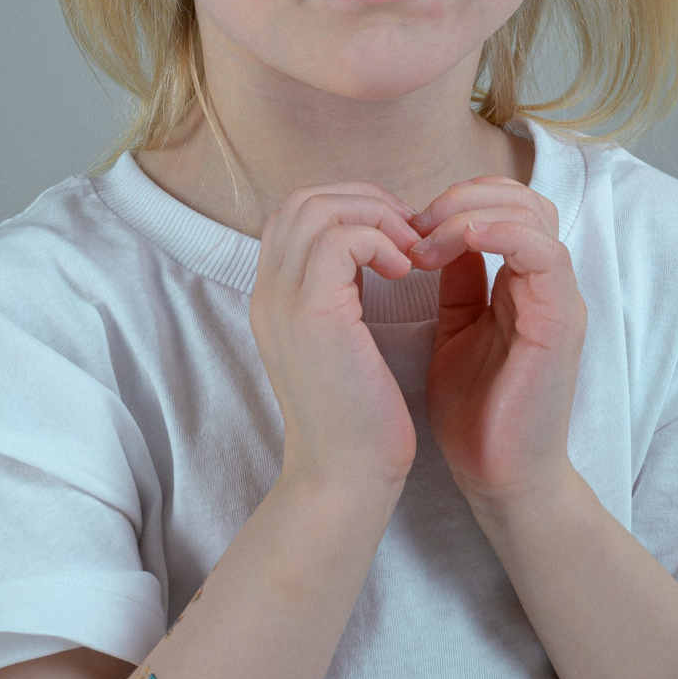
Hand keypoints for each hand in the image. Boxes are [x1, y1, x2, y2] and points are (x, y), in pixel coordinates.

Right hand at [249, 183, 422, 494]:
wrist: (345, 478)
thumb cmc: (359, 420)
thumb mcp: (345, 341)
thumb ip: (346, 293)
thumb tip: (378, 249)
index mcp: (275, 299)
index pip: (296, 214)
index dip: (350, 208)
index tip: (397, 236)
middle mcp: (268, 293)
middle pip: (302, 200)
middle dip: (365, 201)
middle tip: (409, 233)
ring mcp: (282, 302)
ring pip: (317, 208)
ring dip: (375, 216)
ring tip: (409, 250)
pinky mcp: (311, 315)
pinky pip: (340, 239)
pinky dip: (379, 241)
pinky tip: (406, 272)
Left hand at [409, 178, 585, 509]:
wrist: (499, 478)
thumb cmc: (475, 415)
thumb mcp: (455, 332)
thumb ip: (455, 284)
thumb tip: (431, 236)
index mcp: (523, 284)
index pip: (505, 207)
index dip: (456, 201)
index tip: (406, 228)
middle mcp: (548, 285)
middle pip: (523, 198)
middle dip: (463, 196)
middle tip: (415, 223)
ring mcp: (559, 301)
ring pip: (534, 215)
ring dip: (474, 212)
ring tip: (428, 238)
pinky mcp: (560, 322)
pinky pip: (544, 254)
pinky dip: (501, 234)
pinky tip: (458, 245)